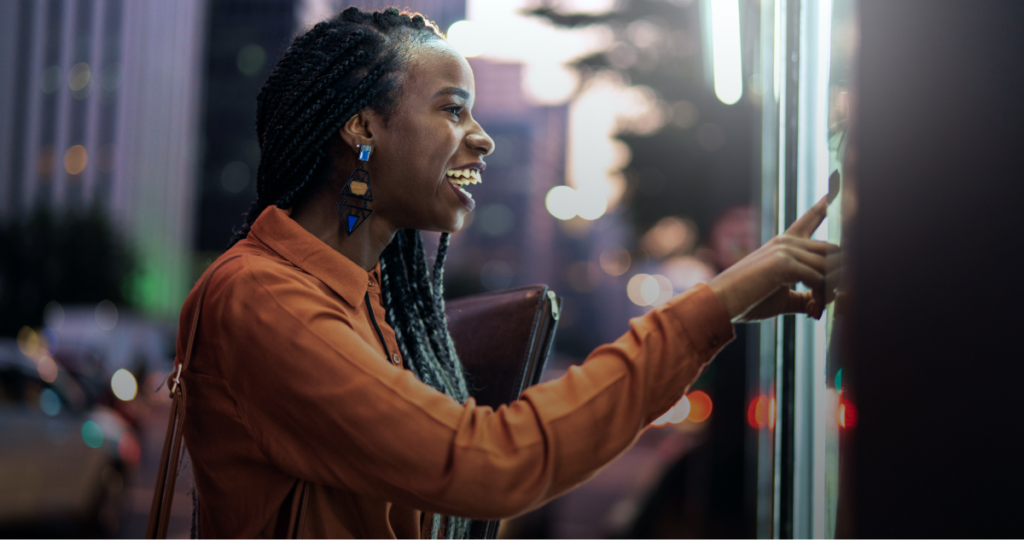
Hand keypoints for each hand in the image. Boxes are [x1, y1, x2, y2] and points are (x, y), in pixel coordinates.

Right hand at [707, 196, 838, 321]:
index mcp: (784, 244)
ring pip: (830, 268)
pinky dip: (821, 298)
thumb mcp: (783, 297)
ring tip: (814, 311)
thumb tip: (826, 302)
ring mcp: (786, 250)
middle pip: (833, 252)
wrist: (721, 303)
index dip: (825, 205)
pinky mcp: (784, 263)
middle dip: (836, 281)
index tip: (836, 187)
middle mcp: (788, 242)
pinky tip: (810, 310)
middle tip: (821, 306)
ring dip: (829, 293)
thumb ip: (806, 295)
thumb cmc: (748, 300)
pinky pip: (820, 279)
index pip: (810, 218)